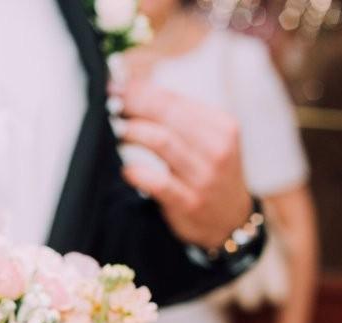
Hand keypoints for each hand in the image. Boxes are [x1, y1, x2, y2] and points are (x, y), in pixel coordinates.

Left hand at [115, 80, 253, 250]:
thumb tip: (135, 92)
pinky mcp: (190, 202)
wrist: (231, 219)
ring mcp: (204, 176)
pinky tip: (126, 170)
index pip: (175, 100)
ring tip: (116, 129)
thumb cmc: (210, 172)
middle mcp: (216, 148)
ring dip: (133, 132)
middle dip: (134, 105)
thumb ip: (179, 118)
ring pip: (163, 142)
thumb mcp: (209, 140)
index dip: (141, 91)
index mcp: (221, 126)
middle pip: (167, 116)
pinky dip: (138, 173)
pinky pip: (160, 183)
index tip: (117, 85)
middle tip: (110, 103)